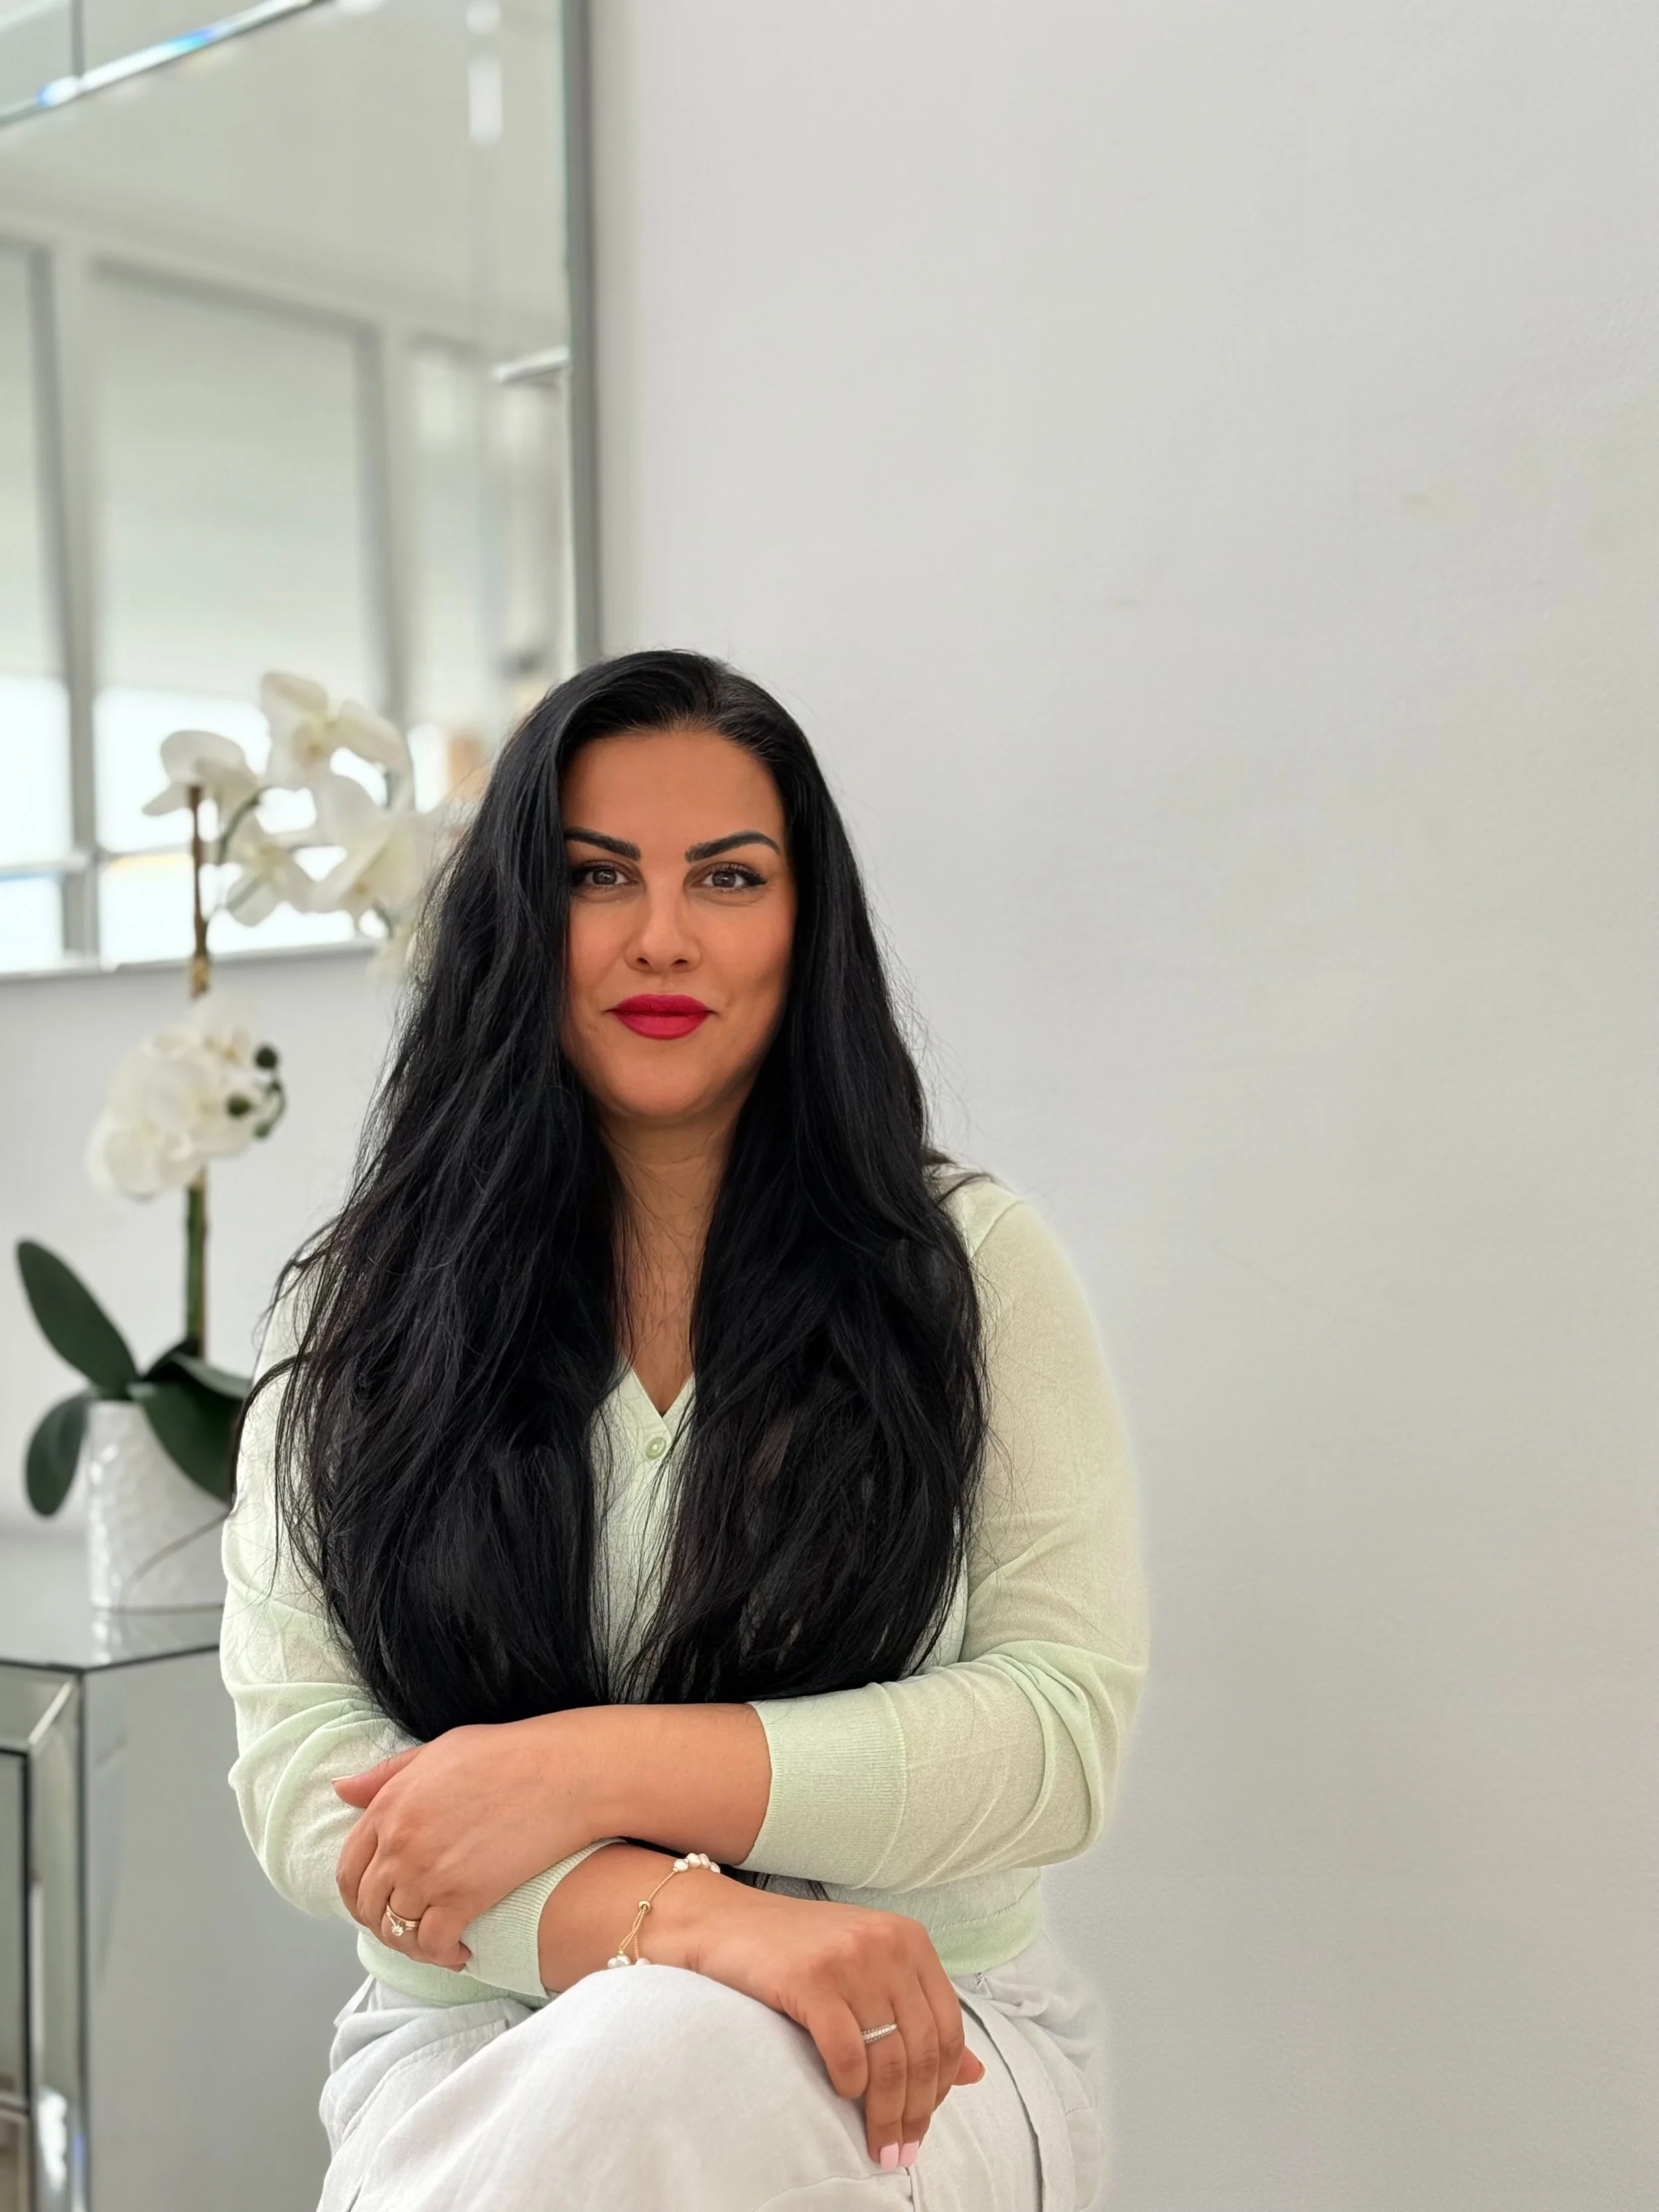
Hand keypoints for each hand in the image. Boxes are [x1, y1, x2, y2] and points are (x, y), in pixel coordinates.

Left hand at [332, 1716, 597, 1968]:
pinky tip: (460, 1952)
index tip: (378, 1904)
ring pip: (396, 1931)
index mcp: (389, 1806)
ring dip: (411, 1944)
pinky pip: (433, 1944)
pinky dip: (442, 1956)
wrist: (562, 1772)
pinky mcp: (463, 1897)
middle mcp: (399, 1843)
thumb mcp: (437, 1751)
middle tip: (408, 1927)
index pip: (348, 1869)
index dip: (358, 1896)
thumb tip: (341, 1789)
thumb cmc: (506, 1755)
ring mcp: (428, 1872)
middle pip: (368, 1906)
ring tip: (435, 1942)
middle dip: (382, 1924)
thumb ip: (386, 1775)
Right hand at [654, 1876, 985, 2168]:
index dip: (943, 2084)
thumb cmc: (801, 1951)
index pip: (948, 2027)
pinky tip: (842, 2094)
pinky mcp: (812, 1979)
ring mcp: (850, 1959)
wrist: (726, 1922)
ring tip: (878, 2146)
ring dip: (886, 2113)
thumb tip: (977, 2073)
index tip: (924, 2122)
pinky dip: (849, 2084)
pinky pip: (846, 2052)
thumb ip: (920, 2014)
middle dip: (916, 2110)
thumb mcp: (871, 1970)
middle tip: (901, 2150)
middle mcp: (888, 1944)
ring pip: (889, 2058)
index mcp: (911, 1940)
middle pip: (922, 2048)